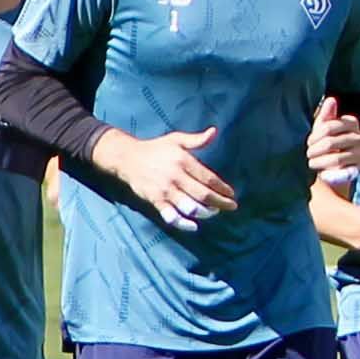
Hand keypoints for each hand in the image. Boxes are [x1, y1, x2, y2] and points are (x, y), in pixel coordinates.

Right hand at [97, 124, 235, 230]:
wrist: (128, 158)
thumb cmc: (156, 148)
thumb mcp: (176, 140)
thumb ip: (196, 140)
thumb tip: (214, 132)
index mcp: (183, 160)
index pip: (209, 178)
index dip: (223, 188)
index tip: (231, 194)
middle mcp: (176, 176)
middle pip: (203, 194)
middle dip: (220, 203)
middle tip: (230, 206)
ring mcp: (165, 190)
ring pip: (190, 207)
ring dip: (206, 213)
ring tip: (213, 212)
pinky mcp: (156, 200)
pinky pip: (171, 216)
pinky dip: (183, 223)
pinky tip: (193, 226)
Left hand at [307, 99, 359, 185]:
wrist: (331, 167)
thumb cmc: (325, 143)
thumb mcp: (322, 128)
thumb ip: (325, 115)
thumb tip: (331, 100)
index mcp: (352, 123)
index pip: (329, 127)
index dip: (315, 136)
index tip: (308, 142)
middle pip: (330, 143)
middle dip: (315, 150)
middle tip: (308, 154)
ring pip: (335, 159)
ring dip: (319, 162)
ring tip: (311, 163)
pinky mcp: (359, 169)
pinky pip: (342, 171)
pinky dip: (329, 173)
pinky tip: (322, 173)